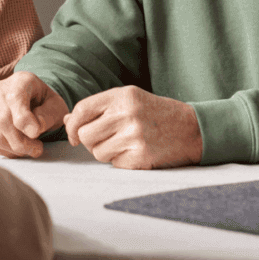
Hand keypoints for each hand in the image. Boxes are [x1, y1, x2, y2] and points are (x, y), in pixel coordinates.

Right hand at [0, 72, 69, 158]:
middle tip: (37, 149)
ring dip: (15, 149)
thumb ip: (48, 115)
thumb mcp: (56, 106)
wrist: (31, 100)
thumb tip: (35, 128)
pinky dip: (6, 151)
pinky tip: (18, 147)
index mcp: (21, 80)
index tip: (36, 133)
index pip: (14, 98)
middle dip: (22, 142)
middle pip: (3, 120)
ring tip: (30, 148)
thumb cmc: (45, 104)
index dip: (24, 119)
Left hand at [63, 86, 202, 168]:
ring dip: (105, 151)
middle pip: (86, 135)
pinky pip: (114, 164)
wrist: (191, 129)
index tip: (74, 134)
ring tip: (123, 143)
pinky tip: (134, 151)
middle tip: (103, 139)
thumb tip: (67, 120)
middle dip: (88, 141)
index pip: (82, 110)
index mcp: (123, 96)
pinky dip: (119, 161)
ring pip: (97, 152)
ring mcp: (135, 136)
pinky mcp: (141, 157)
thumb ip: (98, 108)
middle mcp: (127, 114)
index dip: (73, 125)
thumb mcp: (129, 100)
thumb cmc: (155, 113)